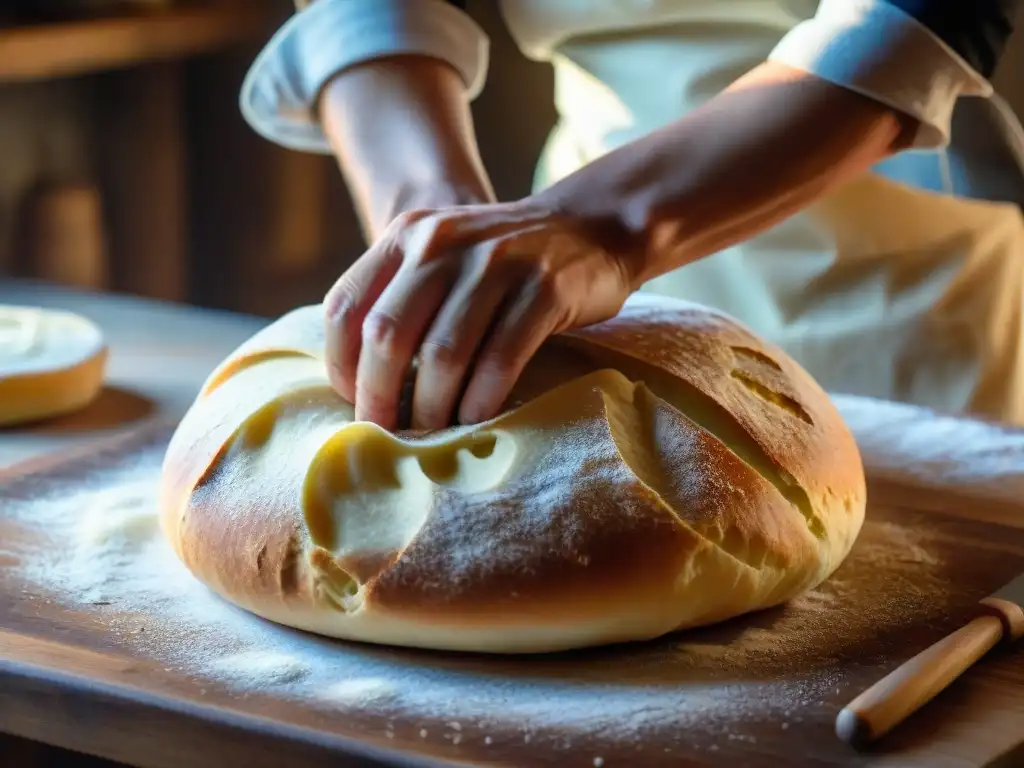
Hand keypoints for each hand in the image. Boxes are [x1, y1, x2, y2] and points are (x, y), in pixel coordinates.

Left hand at [323, 199, 634, 430]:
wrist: (589, 227)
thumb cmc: (502, 261)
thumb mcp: (442, 254)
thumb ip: (399, 295)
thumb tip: (359, 380)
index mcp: (407, 235)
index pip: (345, 307)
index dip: (342, 365)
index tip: (357, 401)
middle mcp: (443, 243)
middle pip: (388, 335)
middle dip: (380, 397)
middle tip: (385, 433)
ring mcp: (496, 264)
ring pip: (443, 354)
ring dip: (432, 407)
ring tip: (432, 433)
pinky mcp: (544, 290)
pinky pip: (499, 359)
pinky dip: (481, 399)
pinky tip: (475, 419)